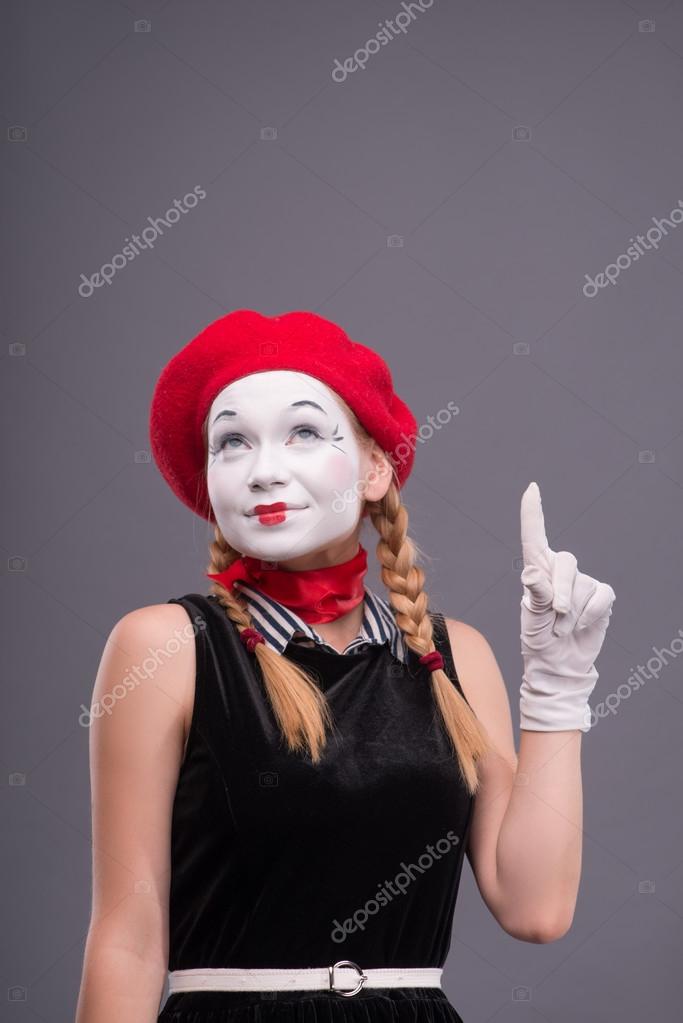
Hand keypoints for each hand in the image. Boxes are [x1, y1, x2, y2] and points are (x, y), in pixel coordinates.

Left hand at [519, 481, 614, 731]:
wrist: (560, 664)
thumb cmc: (539, 639)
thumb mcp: (532, 620)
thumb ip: (536, 596)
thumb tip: (533, 572)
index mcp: (537, 571)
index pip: (534, 537)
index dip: (533, 513)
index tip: (531, 489)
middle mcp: (559, 571)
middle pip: (566, 562)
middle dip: (560, 592)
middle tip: (555, 618)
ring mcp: (581, 583)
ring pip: (582, 584)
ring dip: (572, 613)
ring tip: (563, 628)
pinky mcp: (599, 596)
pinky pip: (601, 596)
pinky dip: (591, 613)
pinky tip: (582, 625)